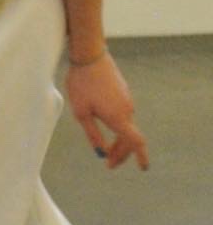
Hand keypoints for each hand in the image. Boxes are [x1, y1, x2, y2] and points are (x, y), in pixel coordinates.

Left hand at [66, 51, 148, 170]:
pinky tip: (108, 126)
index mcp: (118, 117)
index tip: (143, 168)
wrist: (89, 55)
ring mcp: (127, 99)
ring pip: (127, 126)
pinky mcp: (123, 91)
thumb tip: (101, 152)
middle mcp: (127, 110)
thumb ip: (93, 134)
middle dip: (122, 153)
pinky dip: (119, 126)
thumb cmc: (81, 83)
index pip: (136, 142)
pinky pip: (124, 114)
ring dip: (120, 140)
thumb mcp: (81, 113)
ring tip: (109, 150)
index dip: (140, 157)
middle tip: (110, 164)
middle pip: (130, 138)